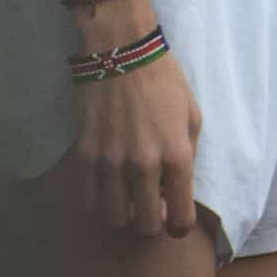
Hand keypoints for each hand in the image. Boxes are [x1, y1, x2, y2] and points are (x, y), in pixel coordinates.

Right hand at [71, 43, 201, 240]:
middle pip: (144, 226)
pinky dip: (97, 200)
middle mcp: (144, 166)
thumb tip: (174, 187)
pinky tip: (104, 186)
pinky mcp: (85, 155)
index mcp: (177, 156)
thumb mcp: (192, 115)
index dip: (178, 226)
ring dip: (121, 214)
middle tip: (149, 206)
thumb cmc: (163, 79)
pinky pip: (88, 199)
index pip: (180, 220)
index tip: (173, 218)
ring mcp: (111, 163)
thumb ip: (187, 154)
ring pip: (113, 218)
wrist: (121, 50)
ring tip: (125, 197)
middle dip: (149, 223)